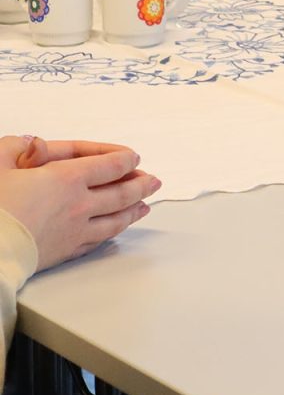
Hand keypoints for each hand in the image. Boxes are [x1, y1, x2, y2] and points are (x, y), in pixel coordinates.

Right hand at [0, 134, 158, 270]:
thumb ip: (19, 149)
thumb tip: (34, 143)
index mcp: (67, 178)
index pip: (111, 165)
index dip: (126, 159)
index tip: (133, 157)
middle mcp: (80, 204)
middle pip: (122, 192)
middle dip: (141, 184)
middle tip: (154, 181)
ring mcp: (77, 230)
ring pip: (117, 218)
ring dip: (134, 209)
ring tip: (145, 205)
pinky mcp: (68, 250)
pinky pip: (99, 239)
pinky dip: (114, 230)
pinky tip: (118, 228)